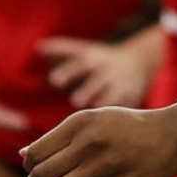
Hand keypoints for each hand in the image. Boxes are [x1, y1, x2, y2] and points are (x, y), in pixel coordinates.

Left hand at [22, 105, 176, 176]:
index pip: (35, 154)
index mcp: (80, 121)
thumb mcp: (94, 119)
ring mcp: (103, 164)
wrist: (173, 134)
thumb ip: (59, 137)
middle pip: (41, 175)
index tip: (39, 168)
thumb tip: (24, 155)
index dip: (31, 167)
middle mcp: (88, 141)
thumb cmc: (129, 126)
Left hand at [39, 35, 157, 108]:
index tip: (53, 80)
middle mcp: (108, 71)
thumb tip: (37, 47)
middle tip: (75, 101)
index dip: (67, 71)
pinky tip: (112, 129)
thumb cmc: (101, 60)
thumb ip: (61, 50)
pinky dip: (120, 116)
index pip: (79, 63)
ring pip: (113, 94)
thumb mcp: (85, 51)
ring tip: (92, 116)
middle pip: (97, 79)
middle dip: (87, 89)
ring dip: (103, 103)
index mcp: (94, 59)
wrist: (139, 62)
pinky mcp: (133, 97)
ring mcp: (122, 84)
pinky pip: (127, 107)